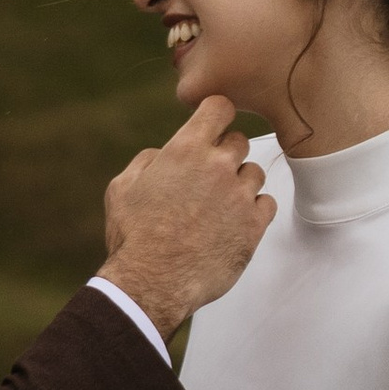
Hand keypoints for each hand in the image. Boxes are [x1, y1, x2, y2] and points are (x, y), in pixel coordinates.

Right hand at [101, 95, 274, 335]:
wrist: (153, 283)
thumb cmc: (133, 236)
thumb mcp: (122, 188)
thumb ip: (148, 160)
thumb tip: (164, 154)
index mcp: (185, 149)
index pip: (219, 106)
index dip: (216, 115)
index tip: (212, 127)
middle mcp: (218, 166)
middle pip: (239, 140)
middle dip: (225, 154)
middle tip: (208, 179)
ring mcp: (240, 195)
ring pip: (254, 172)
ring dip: (239, 184)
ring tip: (217, 206)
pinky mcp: (254, 225)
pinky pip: (266, 203)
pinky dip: (252, 210)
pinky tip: (232, 223)